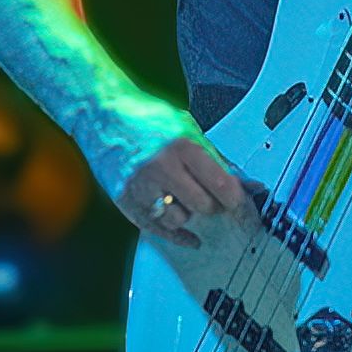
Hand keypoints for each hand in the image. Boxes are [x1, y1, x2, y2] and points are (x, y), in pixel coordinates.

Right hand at [74, 93, 245, 248]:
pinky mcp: (125, 200)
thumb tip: (249, 184)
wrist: (102, 113)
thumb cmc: (147, 118)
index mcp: (182, 146)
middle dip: (213, 204)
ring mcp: (141, 187)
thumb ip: (217, 159)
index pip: (222, 185)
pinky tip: (191, 239)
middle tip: (212, 196)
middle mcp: (161, 167)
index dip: (238, 200)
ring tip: (181, 193)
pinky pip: (158, 230)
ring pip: (180, 219)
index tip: (245, 207)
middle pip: (204, 206)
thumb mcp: (187, 128)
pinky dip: (178, 236)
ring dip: (187, 212)